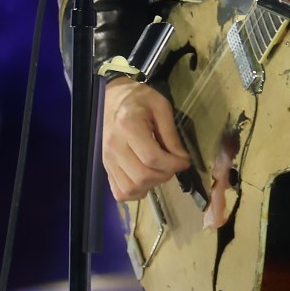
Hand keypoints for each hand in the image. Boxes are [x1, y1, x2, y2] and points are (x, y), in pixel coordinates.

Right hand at [102, 78, 189, 201]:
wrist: (112, 97)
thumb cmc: (139, 98)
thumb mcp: (161, 107)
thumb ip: (171, 134)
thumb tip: (181, 159)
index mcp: (128, 126)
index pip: (152, 158)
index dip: (173, 164)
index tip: (184, 161)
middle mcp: (114, 146)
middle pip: (142, 176)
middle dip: (165, 175)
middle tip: (173, 165)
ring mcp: (107, 158)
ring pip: (130, 188)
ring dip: (150, 186)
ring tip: (159, 172)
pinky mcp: (105, 166)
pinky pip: (119, 192)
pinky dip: (134, 193)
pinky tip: (145, 181)